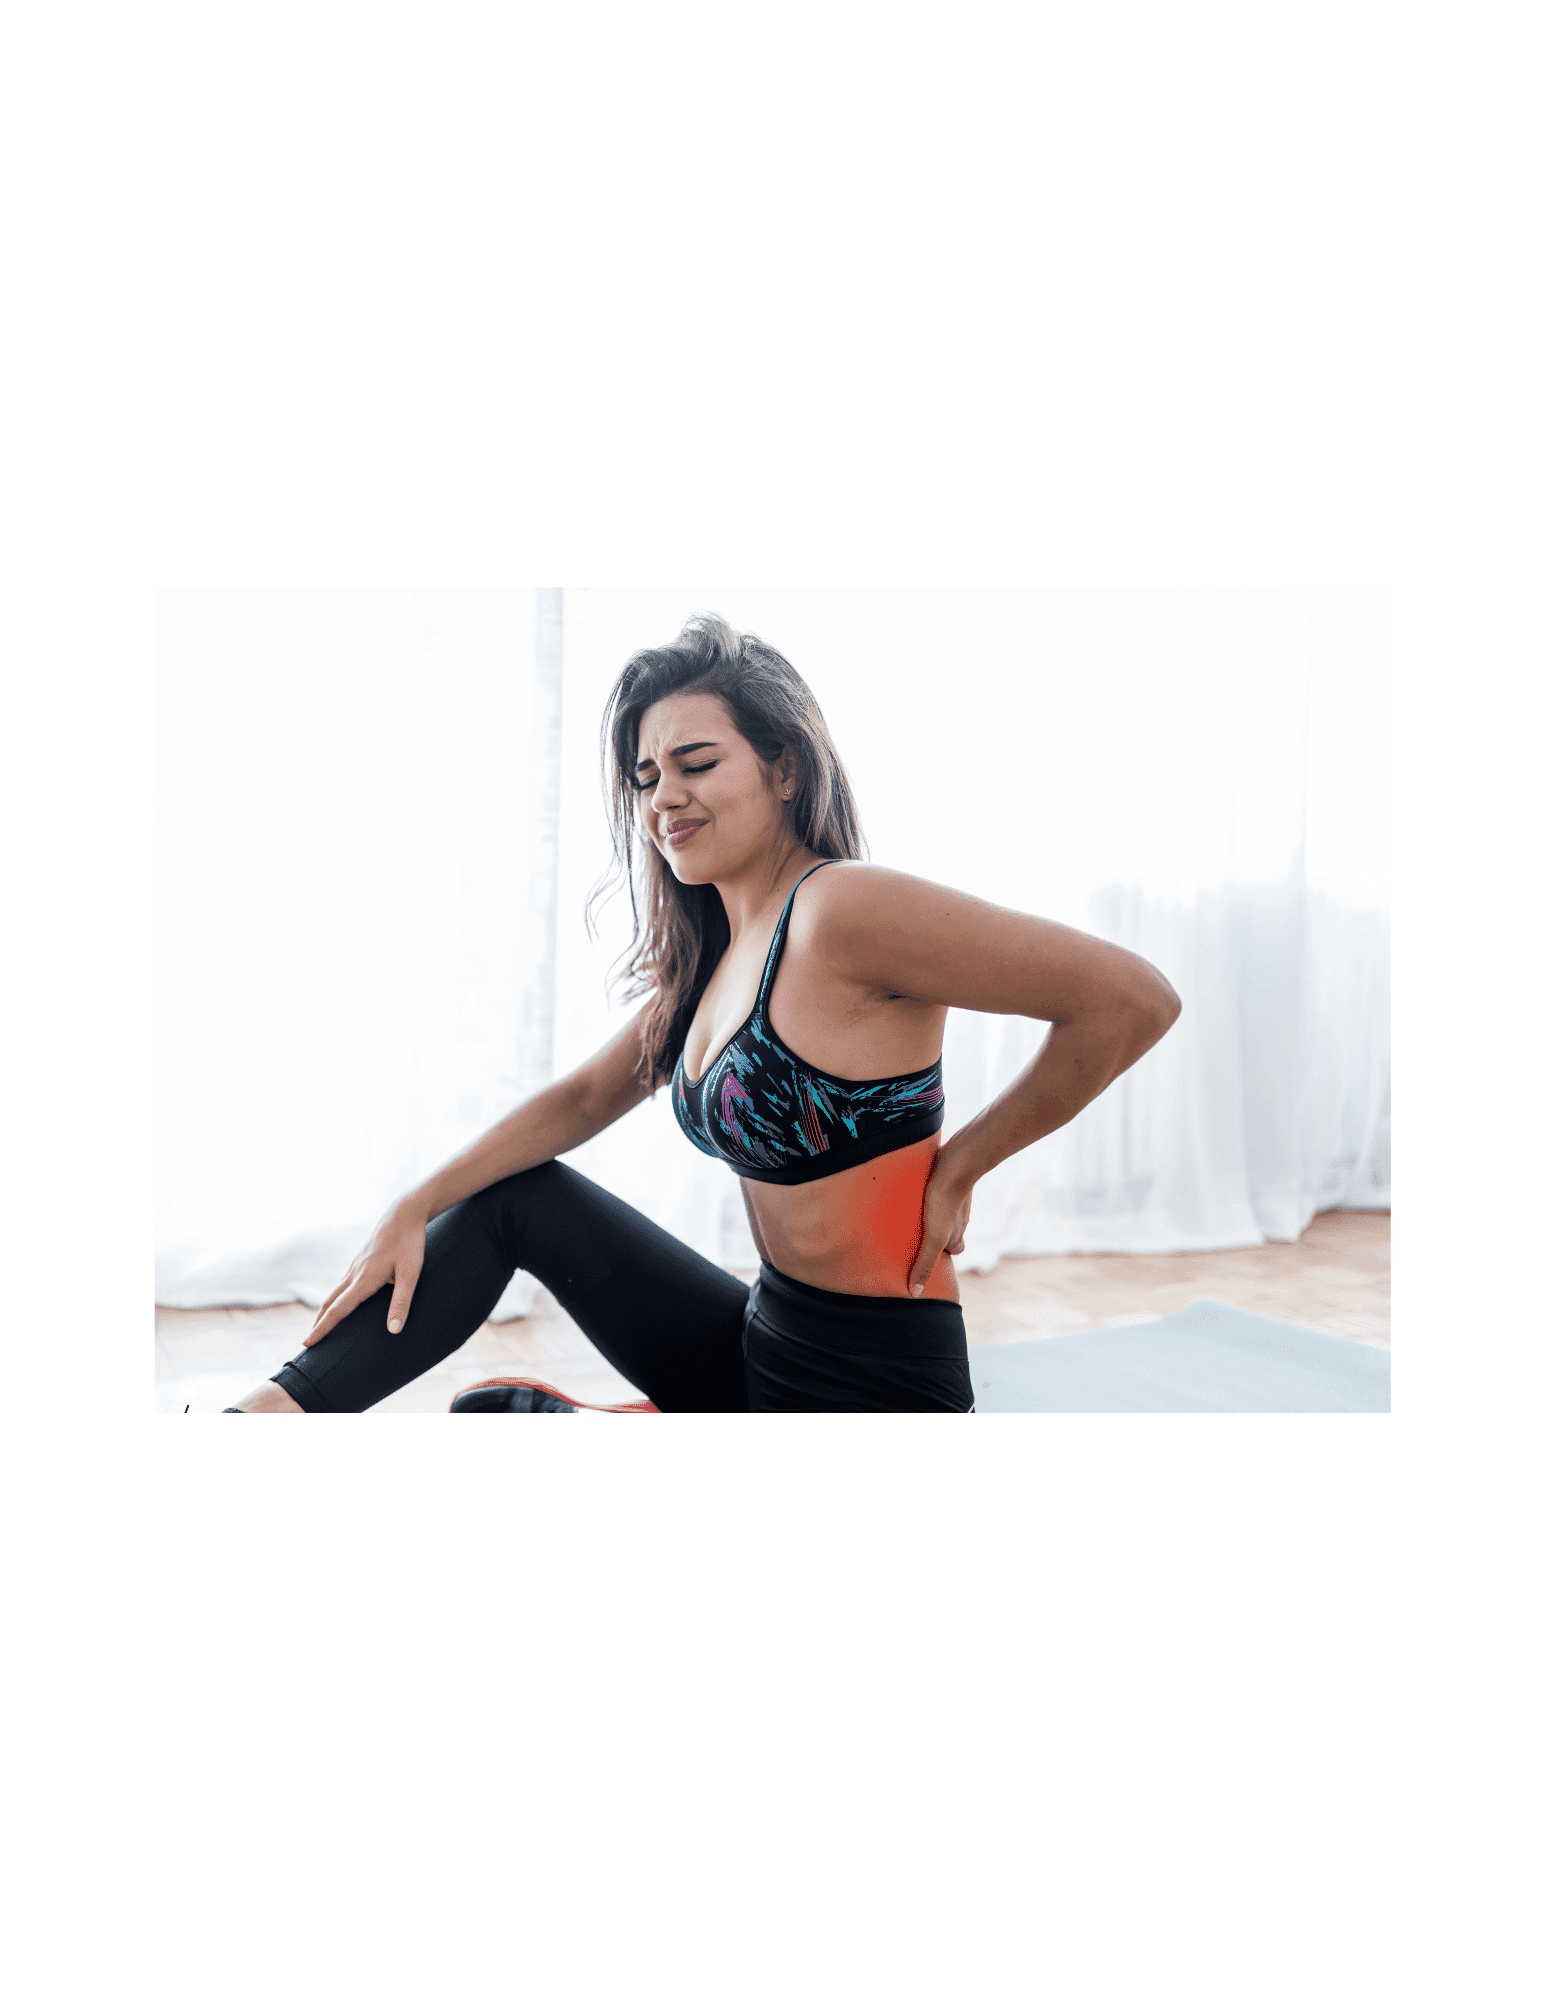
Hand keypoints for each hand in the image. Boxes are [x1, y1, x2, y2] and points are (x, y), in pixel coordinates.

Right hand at [303, 1201, 427, 1346]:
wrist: (405, 1212)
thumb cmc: (410, 1243)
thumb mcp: (410, 1274)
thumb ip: (401, 1302)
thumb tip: (393, 1331)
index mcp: (364, 1279)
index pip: (338, 1310)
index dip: (323, 1328)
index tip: (307, 1343)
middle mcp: (354, 1273)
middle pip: (330, 1302)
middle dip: (318, 1323)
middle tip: (307, 1342)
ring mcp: (356, 1265)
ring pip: (335, 1291)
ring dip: (325, 1310)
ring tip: (320, 1325)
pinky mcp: (360, 1259)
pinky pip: (342, 1282)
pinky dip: (335, 1297)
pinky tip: (340, 1300)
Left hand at [907, 1150, 973, 1296]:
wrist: (958, 1162)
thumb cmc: (946, 1200)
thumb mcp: (933, 1237)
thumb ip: (925, 1263)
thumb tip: (915, 1293)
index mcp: (957, 1234)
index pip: (950, 1251)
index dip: (936, 1255)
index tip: (921, 1257)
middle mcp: (958, 1218)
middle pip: (946, 1231)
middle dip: (930, 1235)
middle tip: (911, 1236)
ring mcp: (953, 1198)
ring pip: (940, 1211)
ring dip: (927, 1215)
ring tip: (908, 1215)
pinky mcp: (945, 1181)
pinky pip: (936, 1191)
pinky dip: (926, 1195)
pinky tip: (912, 1192)